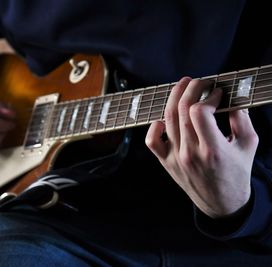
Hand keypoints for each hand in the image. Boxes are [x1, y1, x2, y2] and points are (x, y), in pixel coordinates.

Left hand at [145, 77, 258, 217]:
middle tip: (199, 81)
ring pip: (167, 119)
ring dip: (174, 98)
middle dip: (191, 89)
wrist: (221, 202)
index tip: (217, 93)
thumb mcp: (249, 145)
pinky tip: (165, 118)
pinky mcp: (166, 161)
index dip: (208, 96)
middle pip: (181, 110)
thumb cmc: (236, 173)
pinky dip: (155, 126)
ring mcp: (175, 158)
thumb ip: (242, 119)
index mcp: (213, 150)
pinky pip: (152, 141)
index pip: (198, 112)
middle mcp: (190, 153)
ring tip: (183, 86)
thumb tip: (232, 96)